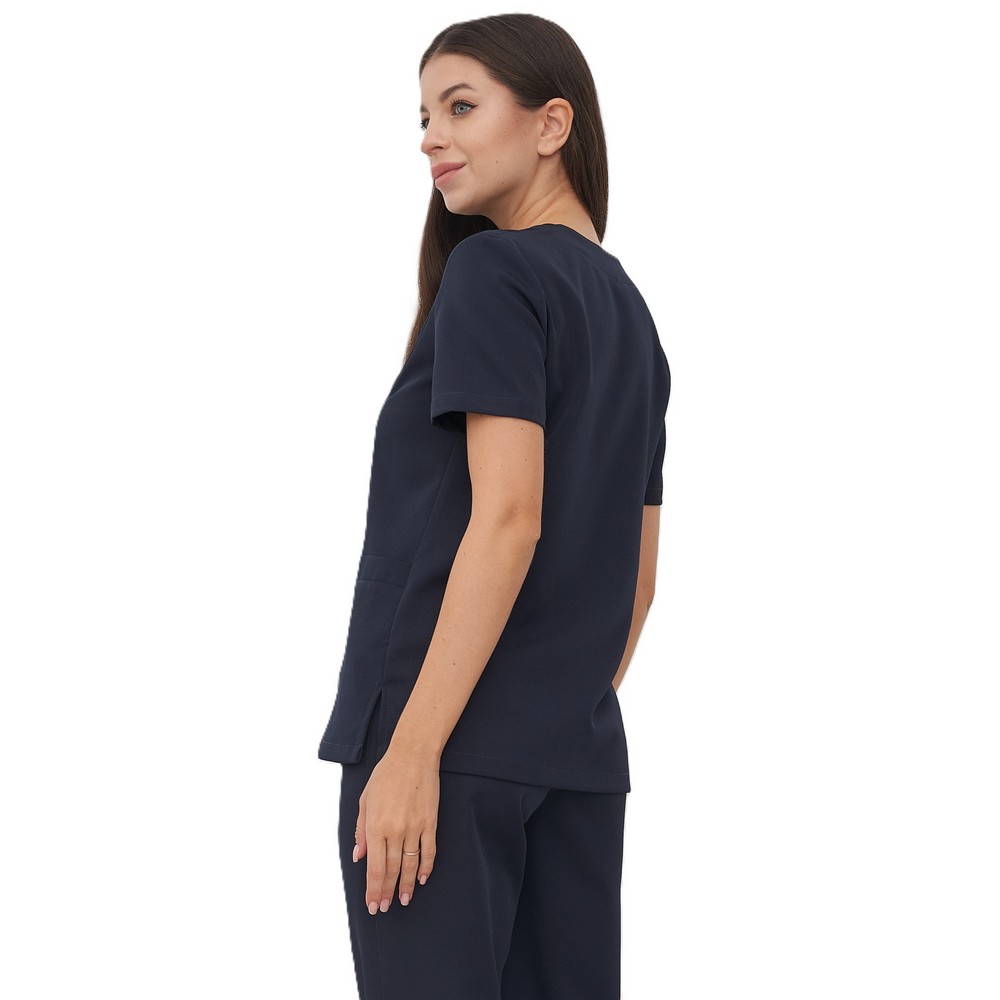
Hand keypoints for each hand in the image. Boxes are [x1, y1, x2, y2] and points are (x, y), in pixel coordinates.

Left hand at [354, 744, 439, 913]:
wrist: (413, 755)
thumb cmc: (385, 775)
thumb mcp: (365, 800)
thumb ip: (361, 830)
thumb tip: (358, 856)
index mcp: (375, 826)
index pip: (373, 867)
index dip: (373, 889)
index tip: (372, 905)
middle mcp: (395, 830)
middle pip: (390, 870)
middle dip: (386, 892)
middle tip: (384, 908)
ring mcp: (415, 827)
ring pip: (410, 864)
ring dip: (406, 885)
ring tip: (404, 901)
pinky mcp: (430, 822)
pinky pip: (429, 850)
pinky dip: (426, 867)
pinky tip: (422, 878)